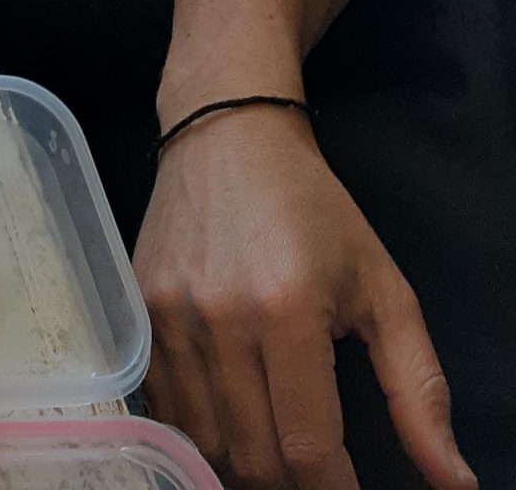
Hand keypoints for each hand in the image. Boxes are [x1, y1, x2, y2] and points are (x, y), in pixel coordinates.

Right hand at [138, 106, 472, 489]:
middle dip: (292, 481)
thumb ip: (420, 391)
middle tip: (315, 463)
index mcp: (289, 308)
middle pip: (254, 455)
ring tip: (273, 440)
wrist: (226, 136)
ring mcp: (169, 313)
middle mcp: (220, 315)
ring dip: (244, 460)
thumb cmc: (313, 210)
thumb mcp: (384, 289)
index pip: (308, 446)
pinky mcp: (138, 309)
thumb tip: (453, 482)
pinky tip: (228, 412)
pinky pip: (165, 406)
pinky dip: (199, 428)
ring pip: (205, 440)